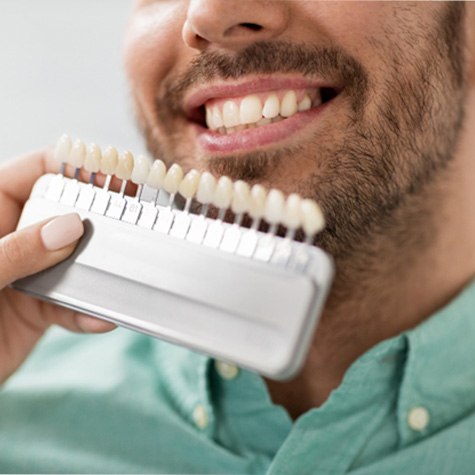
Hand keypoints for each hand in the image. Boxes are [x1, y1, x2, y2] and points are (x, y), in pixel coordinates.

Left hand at [0, 150, 115, 384]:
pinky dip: (88, 312)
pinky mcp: (38, 309)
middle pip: (64, 214)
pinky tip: (100, 318)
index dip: (73, 166)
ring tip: (121, 276)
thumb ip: (17, 250)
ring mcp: (27, 273)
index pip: (33, 171)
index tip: (113, 174)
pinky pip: (71, 304)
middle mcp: (11, 238)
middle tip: (134, 220)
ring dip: (98, 272)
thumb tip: (71, 226)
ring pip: (74, 260)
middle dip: (97, 219)